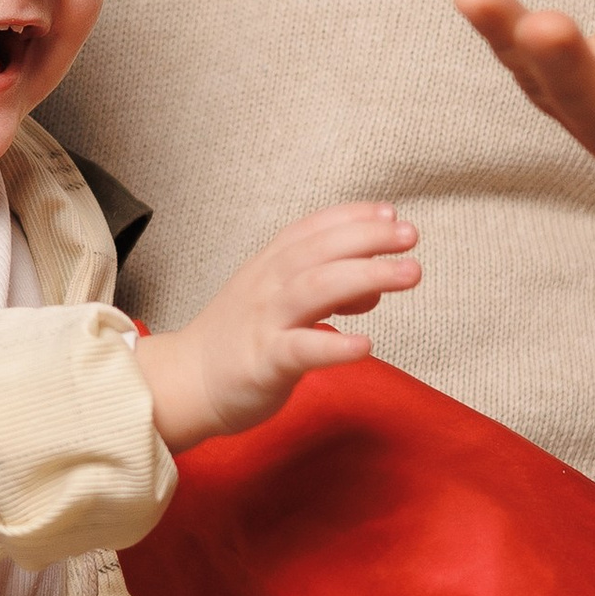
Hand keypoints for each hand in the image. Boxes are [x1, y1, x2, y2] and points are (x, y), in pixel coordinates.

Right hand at [132, 207, 421, 450]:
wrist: (184, 382)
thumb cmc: (238, 339)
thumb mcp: (279, 299)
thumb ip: (326, 286)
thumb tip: (376, 284)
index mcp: (269, 266)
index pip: (313, 229)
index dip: (353, 216)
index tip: (391, 213)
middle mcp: (268, 286)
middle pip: (320, 250)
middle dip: (368, 238)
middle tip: (411, 236)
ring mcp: (265, 322)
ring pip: (316, 288)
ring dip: (366, 277)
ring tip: (410, 273)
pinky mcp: (263, 363)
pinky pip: (300, 350)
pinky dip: (334, 345)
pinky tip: (365, 345)